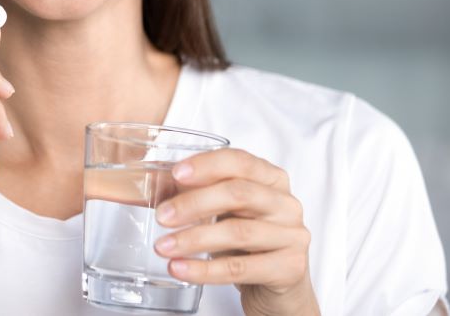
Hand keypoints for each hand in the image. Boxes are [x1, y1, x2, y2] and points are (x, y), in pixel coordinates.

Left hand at [153, 149, 319, 315]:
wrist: (277, 288)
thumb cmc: (248, 243)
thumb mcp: (226, 212)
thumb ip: (198, 195)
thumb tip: (157, 187)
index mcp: (272, 179)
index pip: (239, 162)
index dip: (207, 165)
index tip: (176, 174)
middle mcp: (286, 203)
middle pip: (239, 194)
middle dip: (194, 203)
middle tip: (162, 215)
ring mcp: (292, 235)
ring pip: (238, 232)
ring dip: (194, 239)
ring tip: (164, 246)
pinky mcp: (289, 268)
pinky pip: (239, 268)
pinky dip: (204, 270)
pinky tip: (180, 268)